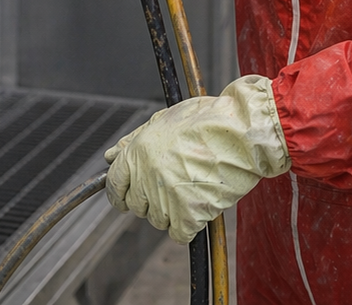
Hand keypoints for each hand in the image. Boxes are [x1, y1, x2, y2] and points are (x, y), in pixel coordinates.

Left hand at [104, 75, 289, 243]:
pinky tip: (200, 205)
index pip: (114, 185)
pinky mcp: (188, 215)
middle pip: (137, 206)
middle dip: (150, 199)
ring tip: (193, 189)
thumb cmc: (208, 119)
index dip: (121, 192)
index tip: (128, 195)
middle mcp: (147, 177)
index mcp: (137, 153)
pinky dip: (189, 225)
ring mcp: (166, 198)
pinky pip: (179, 233)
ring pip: (158, 220)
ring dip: (172, 211)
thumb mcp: (165, 118)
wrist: (240, 132)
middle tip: (172, 186)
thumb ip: (135, 139)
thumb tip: (112, 155)